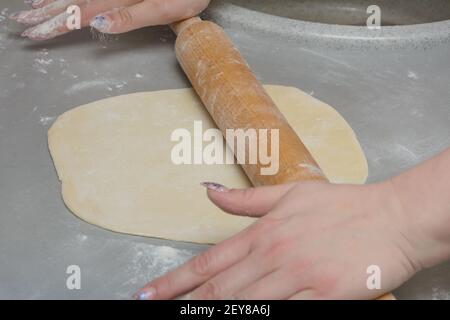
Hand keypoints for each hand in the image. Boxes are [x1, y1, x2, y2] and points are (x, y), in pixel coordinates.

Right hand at [10, 0, 209, 39]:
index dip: (56, 24)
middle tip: (21, 24)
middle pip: (70, 0)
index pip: (79, 13)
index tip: (34, 34)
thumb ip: (130, 16)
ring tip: (31, 9)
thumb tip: (97, 23)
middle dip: (46, 14)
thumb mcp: (163, 9)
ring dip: (51, 1)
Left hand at [133, 179, 439, 299]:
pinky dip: (263, 318)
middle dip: (185, 304)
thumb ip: (246, 200)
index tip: (149, 293)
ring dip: (215, 313)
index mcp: (263, 232)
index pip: (208, 262)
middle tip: (155, 310)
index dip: (174, 281)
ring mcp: (299, 277)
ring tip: (188, 319)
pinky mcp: (325, 296)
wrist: (392, 217)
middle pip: (219, 290)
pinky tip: (245, 319)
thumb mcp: (290, 194)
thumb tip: (208, 191)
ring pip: (246, 304)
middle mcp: (274, 255)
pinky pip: (287, 313)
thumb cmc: (342, 205)